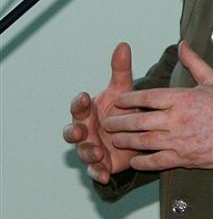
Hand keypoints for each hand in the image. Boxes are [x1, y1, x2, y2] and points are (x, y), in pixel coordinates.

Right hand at [63, 42, 137, 183]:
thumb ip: (121, 70)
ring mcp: (91, 148)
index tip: (85, 98)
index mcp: (88, 111)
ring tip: (97, 151)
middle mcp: (85, 130)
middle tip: (81, 130)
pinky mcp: (101, 164)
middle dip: (75, 132)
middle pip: (72, 132)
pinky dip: (98, 173)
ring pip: (83, 152)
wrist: (133, 132)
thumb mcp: (122, 89)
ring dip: (88, 152)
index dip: (79, 103)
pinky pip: (95, 171)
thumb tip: (123, 45)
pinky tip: (104, 174)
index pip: (78, 106)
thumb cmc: (121, 108)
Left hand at [104, 41, 212, 171]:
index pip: (147, 98)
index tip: (117, 100)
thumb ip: (194, 62)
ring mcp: (179, 141)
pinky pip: (157, 162)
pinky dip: (143, 162)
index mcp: (182, 99)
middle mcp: (176, 120)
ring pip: (144, 142)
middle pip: (139, 121)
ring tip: (115, 140)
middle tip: (107, 123)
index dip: (129, 99)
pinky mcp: (184, 158)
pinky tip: (134, 162)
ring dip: (127, 141)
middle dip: (120, 122)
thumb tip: (183, 44)